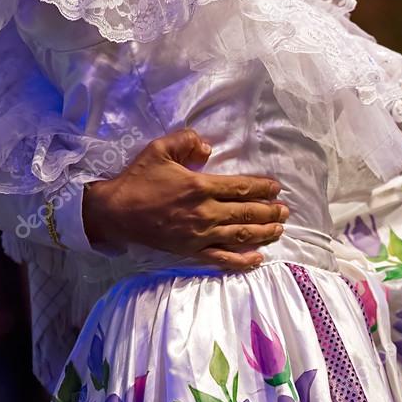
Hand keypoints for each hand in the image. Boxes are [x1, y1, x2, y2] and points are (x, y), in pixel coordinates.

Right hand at [83, 129, 288, 270]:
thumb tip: (208, 147)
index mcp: (200, 186)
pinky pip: (222, 258)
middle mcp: (205, 212)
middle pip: (246, 213)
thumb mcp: (160, 149)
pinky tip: (257, 259)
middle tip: (285, 211)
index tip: (276, 189)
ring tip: (279, 230)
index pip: (241, 188)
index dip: (262, 188)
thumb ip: (186, 141)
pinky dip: (242, 260)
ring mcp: (200, 235)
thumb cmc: (138, 180)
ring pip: (240, 235)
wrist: (116, 213)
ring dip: (263, 233)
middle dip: (269, 212)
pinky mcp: (192, 251)